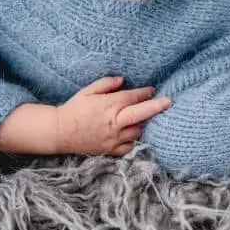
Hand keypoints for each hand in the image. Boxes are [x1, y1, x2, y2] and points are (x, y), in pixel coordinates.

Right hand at [54, 76, 171, 155]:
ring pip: (138, 131)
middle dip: (158, 106)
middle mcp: (116, 122)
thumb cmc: (74, 108)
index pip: (135, 97)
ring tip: (139, 118)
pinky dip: (132, 140)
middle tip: (169, 102)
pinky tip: (129, 134)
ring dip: (141, 123)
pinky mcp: (111, 150)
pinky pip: (129, 147)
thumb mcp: (88, 90)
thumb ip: (107, 83)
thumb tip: (123, 80)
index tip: (152, 90)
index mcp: (111, 105)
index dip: (146, 92)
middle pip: (143, 113)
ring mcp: (115, 138)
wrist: (60, 132)